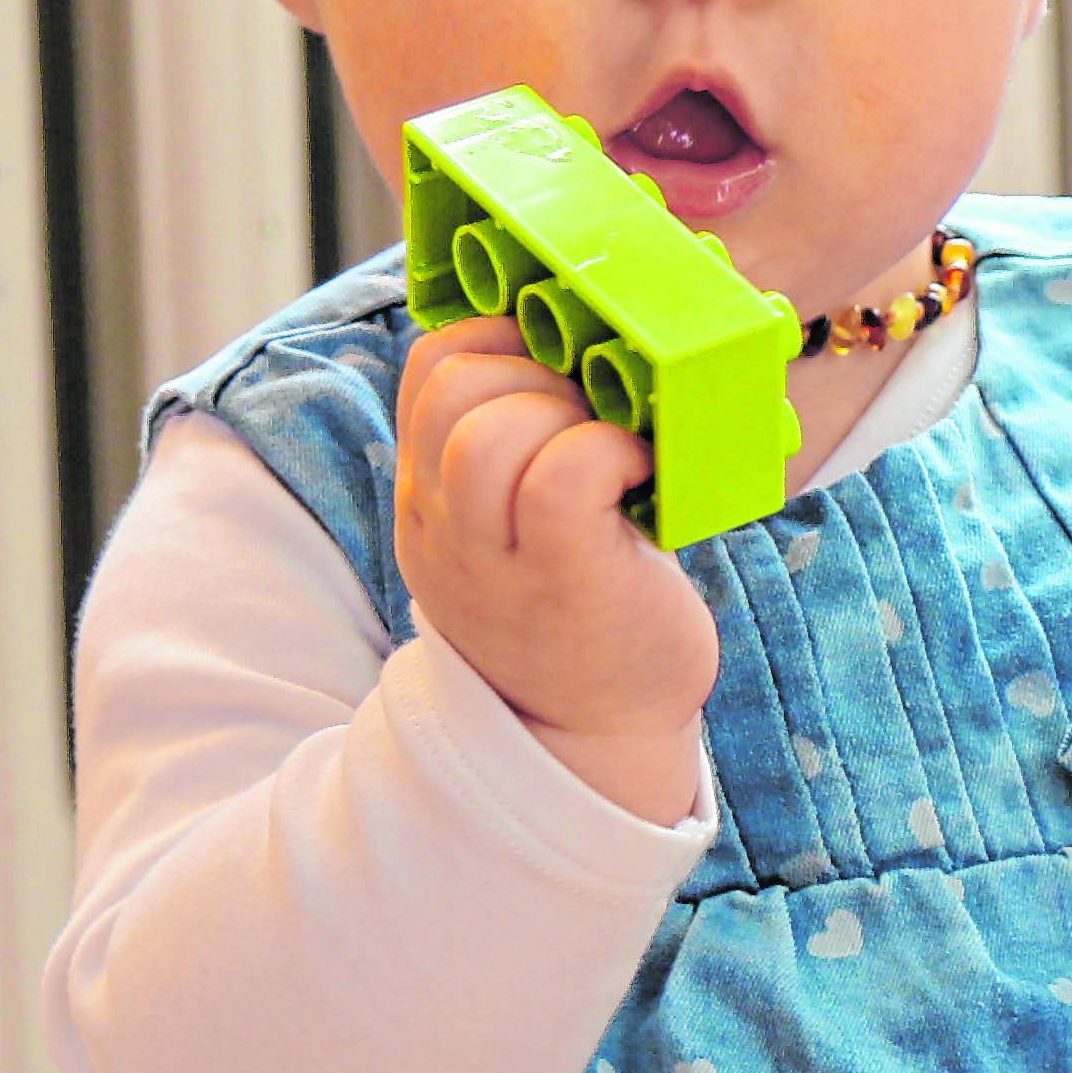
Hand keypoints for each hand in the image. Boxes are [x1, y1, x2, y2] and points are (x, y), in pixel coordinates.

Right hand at [394, 315, 718, 822]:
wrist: (595, 737)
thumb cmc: (585, 611)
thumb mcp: (520, 524)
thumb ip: (522, 446)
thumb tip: (586, 346)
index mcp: (433, 493)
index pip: (431, 366)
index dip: (502, 335)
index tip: (563, 361)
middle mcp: (445, 520)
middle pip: (452, 384)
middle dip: (537, 365)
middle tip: (596, 412)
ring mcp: (495, 554)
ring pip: (492, 428)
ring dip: (570, 411)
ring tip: (616, 446)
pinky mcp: (562, 577)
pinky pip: (563, 474)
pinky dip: (610, 450)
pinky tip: (640, 474)